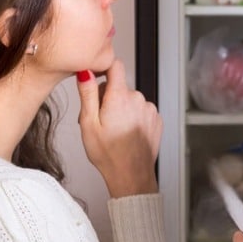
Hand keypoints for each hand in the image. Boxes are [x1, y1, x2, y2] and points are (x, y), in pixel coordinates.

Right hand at [77, 60, 160, 197]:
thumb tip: (85, 72)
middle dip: (107, 98)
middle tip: (99, 121)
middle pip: (119, 86)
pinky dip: (133, 118)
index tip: (96, 79)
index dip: (104, 69)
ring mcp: (149, 109)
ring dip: (121, 109)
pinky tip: (126, 134)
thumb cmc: (109, 154)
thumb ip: (88, 94)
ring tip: (113, 131)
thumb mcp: (89, 123)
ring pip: (130, 100)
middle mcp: (138, 99)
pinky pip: (141, 111)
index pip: (115, 66)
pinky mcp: (156, 119)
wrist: (131, 175)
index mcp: (120, 97)